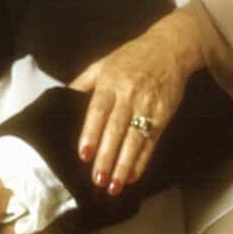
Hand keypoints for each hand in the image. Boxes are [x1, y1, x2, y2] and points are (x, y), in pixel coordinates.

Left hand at [73, 9, 205, 194]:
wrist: (170, 47)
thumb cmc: (131, 57)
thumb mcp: (103, 63)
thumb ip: (83, 82)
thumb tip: (62, 99)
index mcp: (110, 81)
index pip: (98, 111)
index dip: (91, 133)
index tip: (84, 154)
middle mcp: (129, 94)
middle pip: (116, 129)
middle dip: (107, 156)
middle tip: (97, 179)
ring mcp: (148, 104)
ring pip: (134, 139)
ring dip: (124, 164)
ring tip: (114, 186)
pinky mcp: (164, 113)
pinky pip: (151, 140)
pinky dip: (142, 159)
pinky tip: (133, 175)